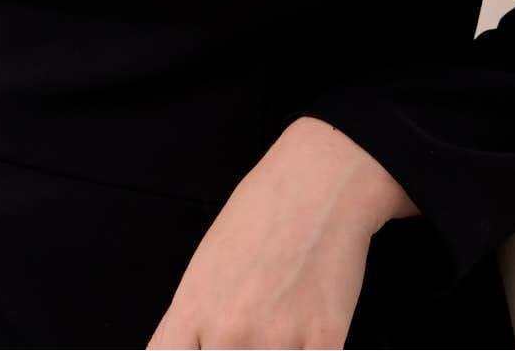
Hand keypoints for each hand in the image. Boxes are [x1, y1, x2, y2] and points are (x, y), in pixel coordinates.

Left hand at [146, 118, 414, 349]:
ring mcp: (277, 338)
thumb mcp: (206, 262)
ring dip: (274, 350)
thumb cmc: (258, 214)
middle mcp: (229, 330)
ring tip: (279, 321)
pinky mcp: (325, 338)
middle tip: (249, 326)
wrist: (317, 179)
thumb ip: (189, 320)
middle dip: (233, 350)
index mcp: (193, 308)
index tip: (203, 347)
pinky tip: (309, 337)